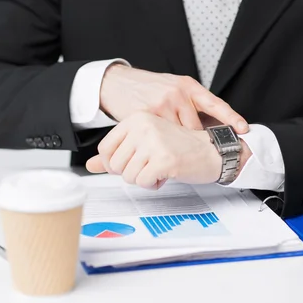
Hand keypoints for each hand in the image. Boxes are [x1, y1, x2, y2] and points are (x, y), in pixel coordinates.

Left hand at [85, 112, 222, 187]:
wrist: (212, 151)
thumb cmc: (180, 147)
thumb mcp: (144, 145)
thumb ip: (116, 154)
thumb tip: (90, 166)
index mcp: (136, 119)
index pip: (105, 149)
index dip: (116, 163)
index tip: (134, 162)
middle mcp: (143, 126)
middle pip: (115, 165)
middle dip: (132, 172)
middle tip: (151, 164)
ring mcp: (154, 142)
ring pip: (128, 176)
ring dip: (144, 179)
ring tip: (160, 167)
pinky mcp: (164, 159)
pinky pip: (144, 182)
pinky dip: (154, 184)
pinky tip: (167, 173)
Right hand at [100, 65, 248, 133]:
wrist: (118, 83)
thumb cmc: (147, 88)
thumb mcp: (172, 87)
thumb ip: (188, 103)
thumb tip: (209, 127)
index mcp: (187, 85)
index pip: (214, 103)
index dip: (230, 117)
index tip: (243, 128)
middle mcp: (177, 93)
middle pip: (196, 126)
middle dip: (193, 139)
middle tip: (189, 147)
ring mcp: (162, 104)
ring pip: (179, 135)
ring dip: (176, 144)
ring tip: (169, 146)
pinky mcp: (147, 115)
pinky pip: (161, 138)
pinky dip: (161, 145)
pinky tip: (157, 145)